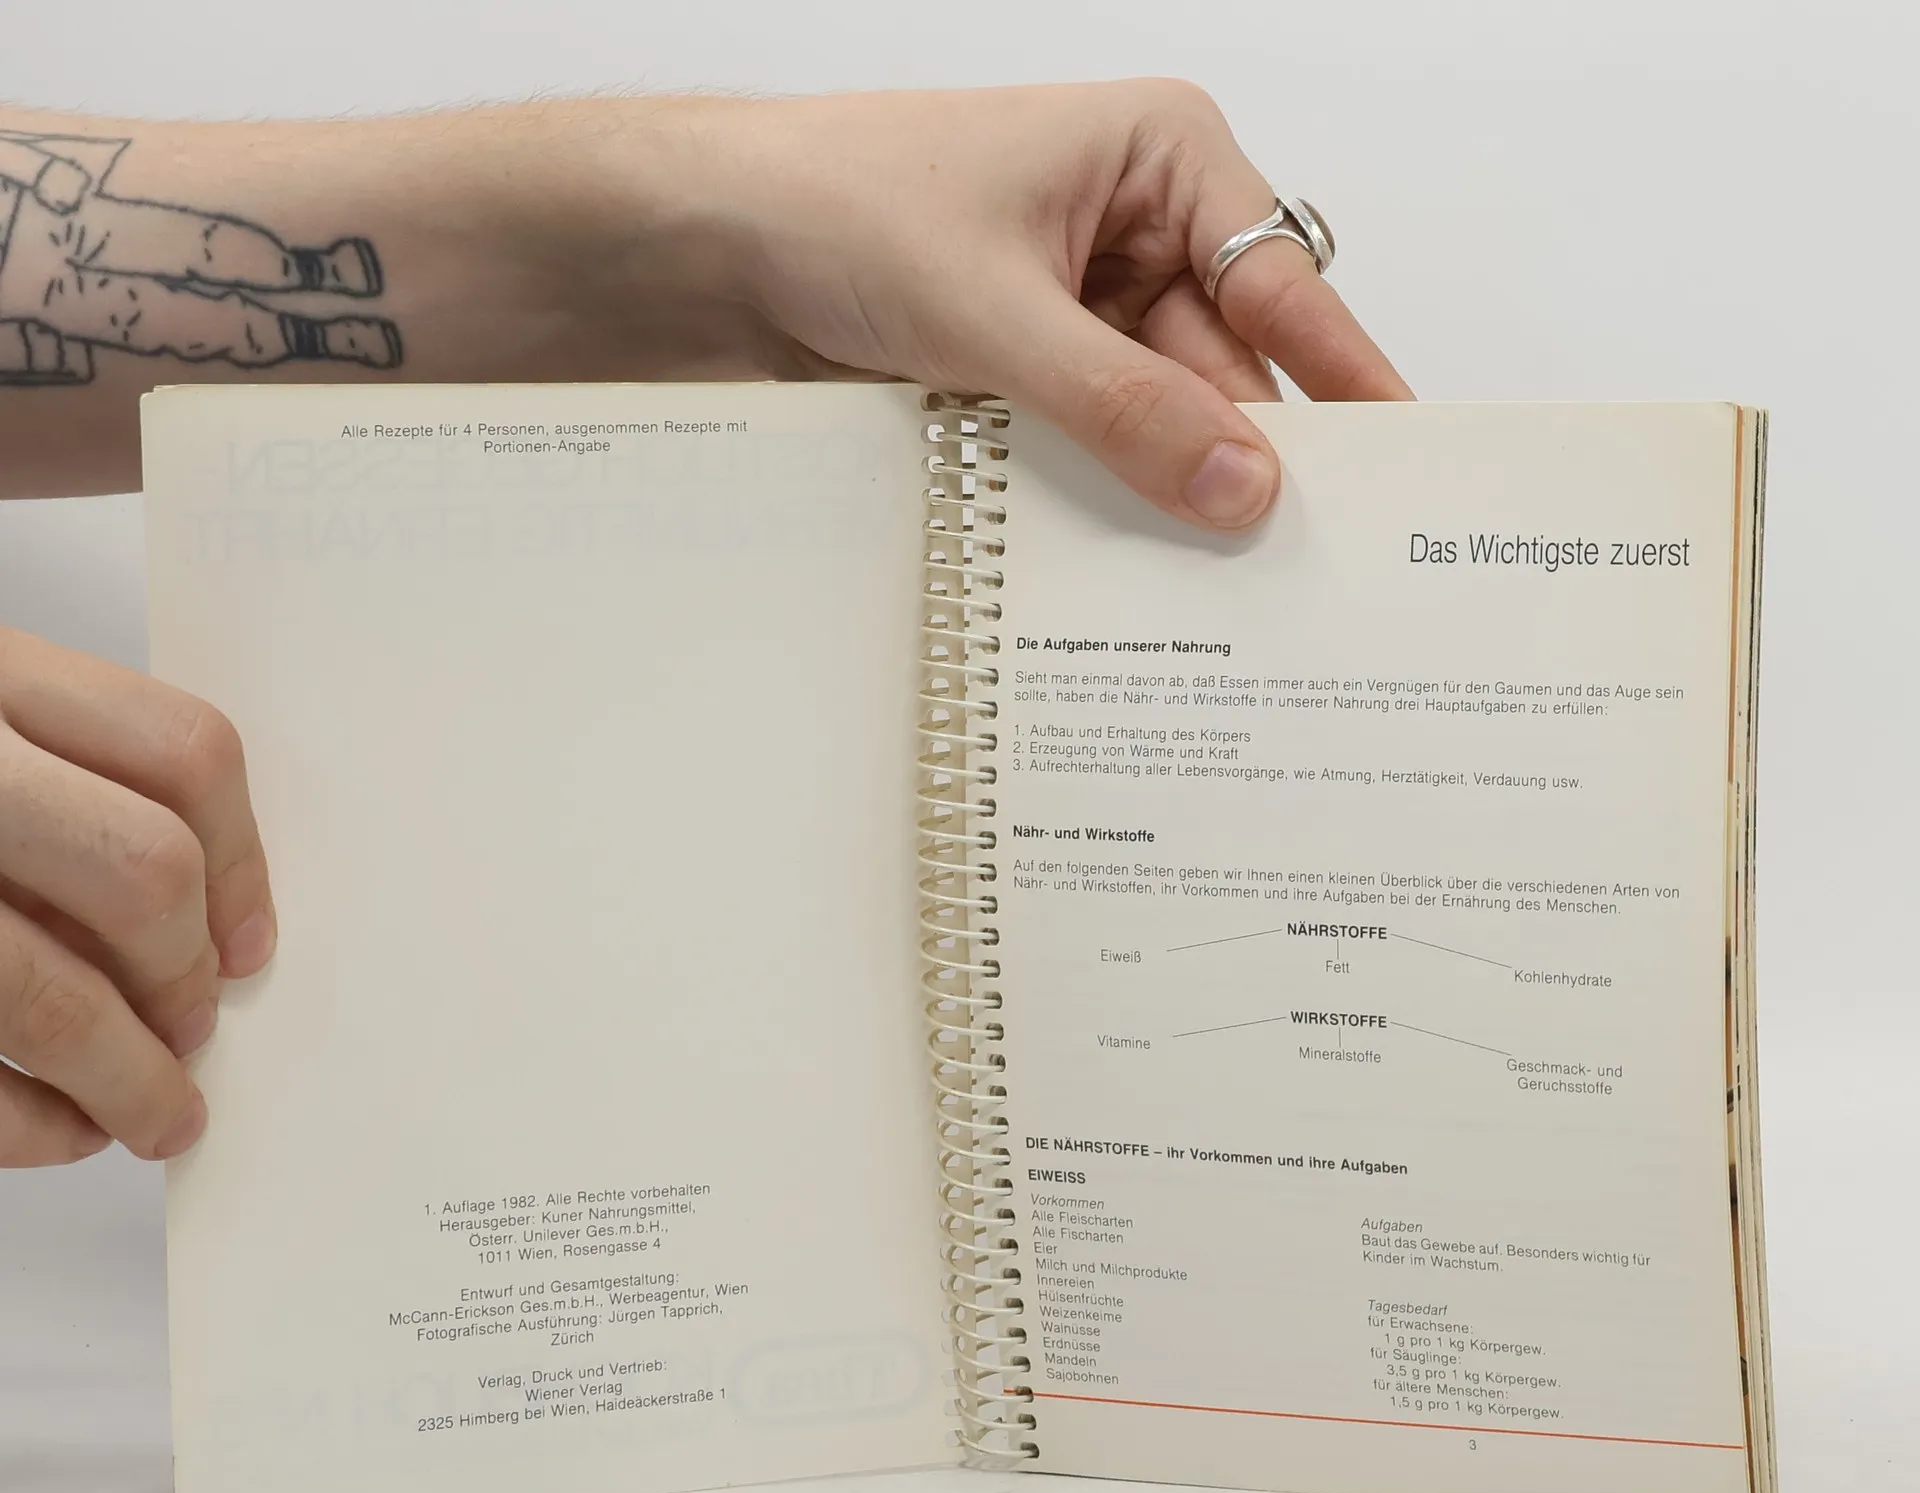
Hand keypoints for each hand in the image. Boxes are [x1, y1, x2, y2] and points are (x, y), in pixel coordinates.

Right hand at [0, 625, 273, 1166]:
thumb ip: (58, 778)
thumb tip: (208, 931)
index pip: (180, 753)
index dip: (244, 864)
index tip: (249, 943)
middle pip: (139, 873)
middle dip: (184, 977)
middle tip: (192, 1026)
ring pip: (50, 997)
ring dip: (130, 1080)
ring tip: (156, 1114)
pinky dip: (30, 1126)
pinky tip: (58, 1131)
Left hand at [679, 81, 1411, 528]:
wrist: (708, 244)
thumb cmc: (837, 205)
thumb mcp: (997, 313)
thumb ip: (1124, 406)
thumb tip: (1239, 482)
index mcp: (1163, 158)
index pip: (1283, 283)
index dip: (1344, 378)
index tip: (1400, 460)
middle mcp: (1139, 229)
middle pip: (1229, 367)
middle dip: (1242, 458)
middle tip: (1291, 560)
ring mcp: (1086, 307)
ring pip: (1165, 418)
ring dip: (1165, 485)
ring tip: (1206, 576)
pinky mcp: (1036, 369)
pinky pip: (1101, 444)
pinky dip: (1107, 494)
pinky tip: (1125, 554)